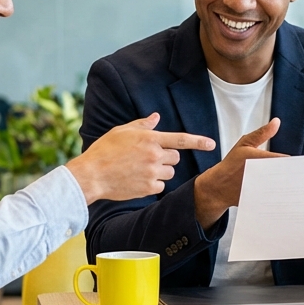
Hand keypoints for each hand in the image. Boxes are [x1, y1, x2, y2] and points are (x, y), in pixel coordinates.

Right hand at [66, 113, 214, 202]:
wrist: (92, 175)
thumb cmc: (104, 151)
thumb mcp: (121, 131)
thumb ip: (142, 125)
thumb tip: (157, 117)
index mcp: (150, 139)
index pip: (180, 139)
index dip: (198, 141)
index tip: (212, 144)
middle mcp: (154, 155)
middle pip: (176, 157)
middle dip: (168, 157)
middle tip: (150, 157)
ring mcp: (152, 172)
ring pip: (170, 172)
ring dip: (161, 170)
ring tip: (140, 168)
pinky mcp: (148, 188)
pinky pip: (161, 185)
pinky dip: (153, 183)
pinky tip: (137, 179)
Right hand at [192, 118, 286, 227]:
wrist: (218, 187)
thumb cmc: (232, 164)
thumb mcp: (245, 144)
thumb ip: (262, 133)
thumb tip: (277, 122)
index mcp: (259, 159)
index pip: (285, 160)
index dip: (296, 162)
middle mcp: (262, 175)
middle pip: (287, 175)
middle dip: (295, 174)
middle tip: (303, 175)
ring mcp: (261, 189)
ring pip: (283, 188)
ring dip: (290, 186)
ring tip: (296, 184)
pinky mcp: (260, 200)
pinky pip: (276, 198)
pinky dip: (282, 196)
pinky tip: (286, 194)